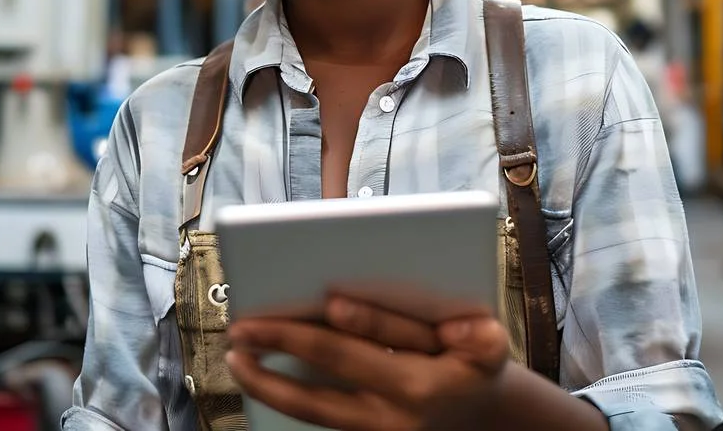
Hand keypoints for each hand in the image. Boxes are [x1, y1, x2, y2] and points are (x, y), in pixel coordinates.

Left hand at [225, 295, 510, 430]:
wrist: (480, 418)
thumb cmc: (475, 366)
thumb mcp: (486, 341)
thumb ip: (455, 329)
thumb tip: (398, 316)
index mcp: (421, 386)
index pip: (377, 348)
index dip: (359, 323)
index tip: (328, 303)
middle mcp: (391, 416)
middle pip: (325, 385)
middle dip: (282, 349)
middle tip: (243, 328)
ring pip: (311, 411)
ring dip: (267, 384)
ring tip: (236, 357)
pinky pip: (317, 420)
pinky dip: (283, 399)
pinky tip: (258, 375)